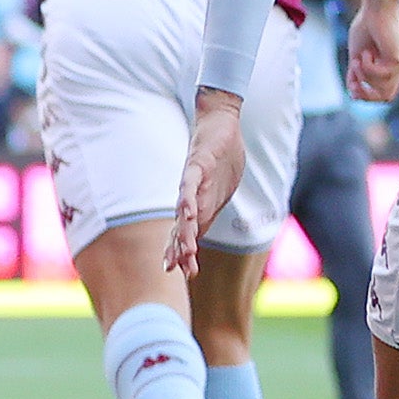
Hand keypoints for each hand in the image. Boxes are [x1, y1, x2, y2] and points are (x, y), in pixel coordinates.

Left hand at [163, 89, 248, 276]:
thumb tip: (200, 229)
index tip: (185, 274)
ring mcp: (191, 181)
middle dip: (182, 250)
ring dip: (186, 232)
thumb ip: (208, 209)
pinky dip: (189, 199)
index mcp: (196, 204)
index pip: (188, 233)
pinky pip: (190, 185)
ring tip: (186, 252)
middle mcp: (189, 196)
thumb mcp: (217, 191)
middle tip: (180, 271)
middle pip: (183, 228)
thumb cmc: (218, 159)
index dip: (184, 253)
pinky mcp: (197, 164)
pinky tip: (189, 214)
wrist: (218, 124)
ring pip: (186, 211)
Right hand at [348, 0, 398, 102]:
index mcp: (392, 67)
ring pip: (382, 88)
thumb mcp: (356, 56)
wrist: (375, 10)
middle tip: (352, 82)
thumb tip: (353, 93)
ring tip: (358, 58)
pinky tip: (366, 53)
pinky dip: (368, 67)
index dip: (367, 96)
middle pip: (386, 97)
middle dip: (365, 93)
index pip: (384, 94)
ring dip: (364, 75)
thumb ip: (357, 75)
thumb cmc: (366, 27)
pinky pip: (381, 76)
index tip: (351, 87)